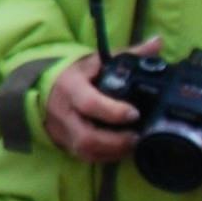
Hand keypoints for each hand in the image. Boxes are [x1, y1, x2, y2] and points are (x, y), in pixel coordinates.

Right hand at [44, 36, 158, 163]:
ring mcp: (64, 132)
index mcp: (71, 88)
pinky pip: (86, 158)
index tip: (134, 113)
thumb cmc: (75, 74)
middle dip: (116, 142)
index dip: (113, 112)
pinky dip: (106, 157)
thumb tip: (158, 42)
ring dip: (113, 152)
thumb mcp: (97, 60)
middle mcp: (65, 114)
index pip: (90, 103)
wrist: (44, 88)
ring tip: (135, 144)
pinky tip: (123, 151)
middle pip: (87, 136)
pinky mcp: (66, 144)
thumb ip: (128, 54)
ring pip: (86, 151)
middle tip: (138, 137)